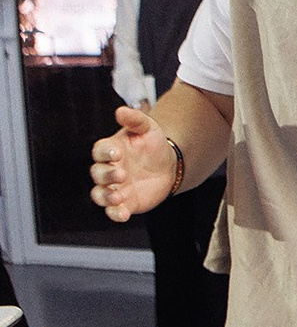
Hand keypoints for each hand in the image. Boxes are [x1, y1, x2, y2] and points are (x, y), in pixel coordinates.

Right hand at [89, 107, 176, 221]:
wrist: (168, 165)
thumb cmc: (152, 144)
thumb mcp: (148, 128)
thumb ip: (136, 120)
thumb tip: (120, 111)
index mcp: (111, 150)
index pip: (99, 151)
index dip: (105, 152)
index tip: (117, 152)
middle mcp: (108, 170)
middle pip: (98, 174)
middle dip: (107, 175)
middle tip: (122, 174)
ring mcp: (114, 187)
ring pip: (100, 195)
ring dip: (106, 197)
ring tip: (118, 196)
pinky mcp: (124, 203)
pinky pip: (113, 211)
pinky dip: (115, 214)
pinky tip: (123, 215)